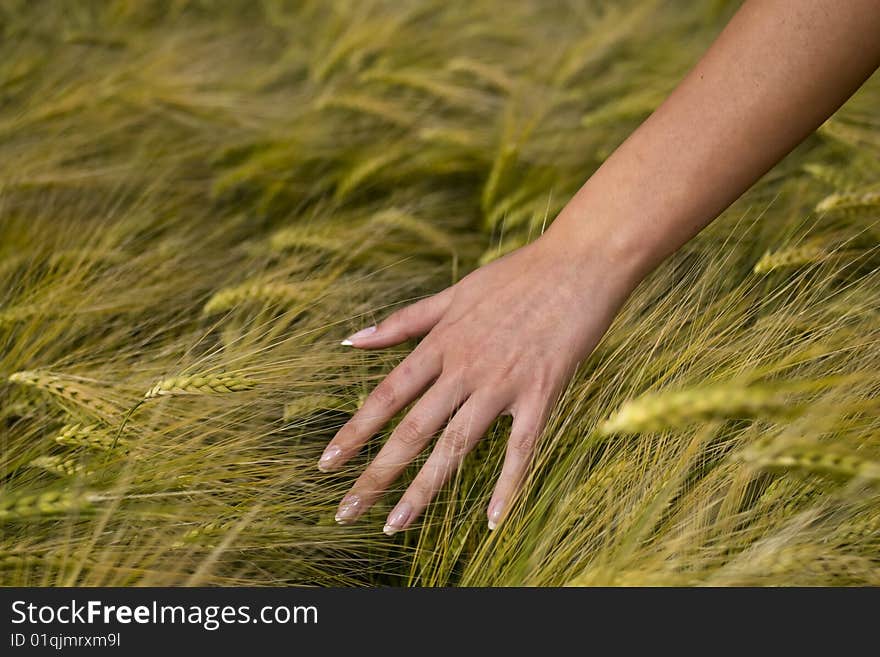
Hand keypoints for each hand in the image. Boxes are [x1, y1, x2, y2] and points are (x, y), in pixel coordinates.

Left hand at [319, 228, 637, 532]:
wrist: (580, 263)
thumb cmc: (517, 275)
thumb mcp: (453, 293)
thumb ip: (403, 321)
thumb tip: (352, 339)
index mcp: (441, 343)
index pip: (387, 395)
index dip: (355, 431)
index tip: (327, 463)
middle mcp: (464, 367)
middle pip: (412, 430)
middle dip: (376, 473)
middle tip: (346, 512)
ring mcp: (503, 384)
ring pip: (456, 445)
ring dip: (423, 489)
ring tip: (396, 524)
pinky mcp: (542, 394)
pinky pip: (521, 449)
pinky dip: (507, 485)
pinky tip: (493, 520)